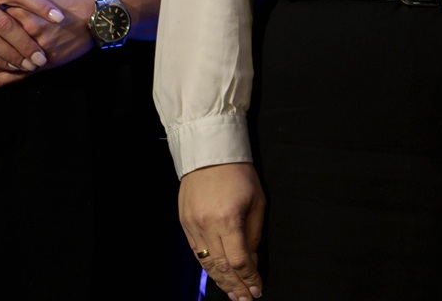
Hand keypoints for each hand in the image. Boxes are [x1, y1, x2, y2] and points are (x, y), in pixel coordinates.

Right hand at [179, 162, 266, 299]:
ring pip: (206, 264)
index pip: (239, 260)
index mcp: (228, 220)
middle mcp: (206, 226)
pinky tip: (216, 276)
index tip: (257, 289)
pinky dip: (207, 267)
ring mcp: (192, 227)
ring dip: (220, 281)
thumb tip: (252, 261)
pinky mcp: (184, 225)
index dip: (249, 278)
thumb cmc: (239, 173)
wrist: (209, 154)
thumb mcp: (257, 201)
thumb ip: (254, 234)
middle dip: (235, 285)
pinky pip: (196, 253)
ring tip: (233, 293)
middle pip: (221, 267)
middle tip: (246, 298)